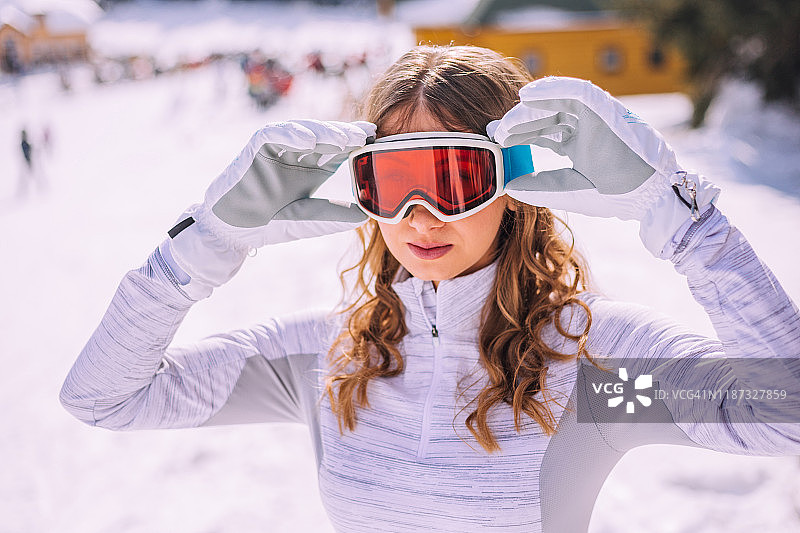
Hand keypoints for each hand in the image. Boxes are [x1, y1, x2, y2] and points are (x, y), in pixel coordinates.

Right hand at [163, 120, 374, 297]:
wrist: (233, 232)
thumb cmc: (269, 224)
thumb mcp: (307, 221)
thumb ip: (332, 217)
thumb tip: (364, 216)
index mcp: (312, 167)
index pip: (338, 148)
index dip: (356, 143)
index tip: (377, 140)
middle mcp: (297, 154)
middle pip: (325, 135)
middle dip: (345, 133)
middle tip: (366, 134)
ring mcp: (276, 149)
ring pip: (303, 130)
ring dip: (323, 131)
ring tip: (343, 137)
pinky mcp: (255, 149)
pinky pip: (272, 134)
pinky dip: (290, 134)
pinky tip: (308, 140)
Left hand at [487, 77, 718, 223]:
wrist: (649, 196)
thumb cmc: (614, 196)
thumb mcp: (567, 191)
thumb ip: (539, 186)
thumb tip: (507, 186)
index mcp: (578, 145)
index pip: (543, 133)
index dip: (519, 135)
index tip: (496, 142)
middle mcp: (585, 128)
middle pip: (546, 117)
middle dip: (520, 122)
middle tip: (495, 131)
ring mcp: (596, 117)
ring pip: (558, 103)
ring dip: (531, 107)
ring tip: (508, 118)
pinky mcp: (607, 109)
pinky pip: (578, 91)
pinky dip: (554, 89)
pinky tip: (529, 95)